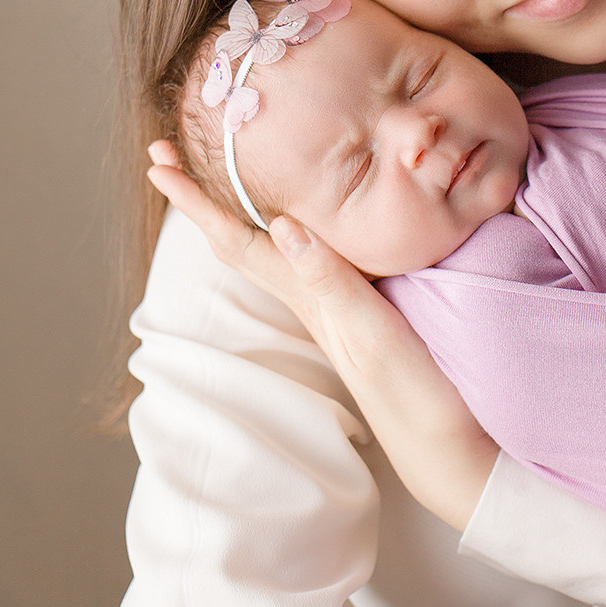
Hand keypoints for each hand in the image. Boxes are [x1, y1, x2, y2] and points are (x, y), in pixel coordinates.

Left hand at [147, 143, 498, 529]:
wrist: (446, 449)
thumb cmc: (417, 394)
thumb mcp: (373, 335)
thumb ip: (331, 280)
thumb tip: (283, 223)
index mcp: (310, 298)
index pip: (238, 240)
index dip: (197, 202)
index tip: (159, 163)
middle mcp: (312, 299)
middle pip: (241, 240)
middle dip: (202, 199)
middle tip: (168, 156)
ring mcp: (333, 308)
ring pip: (268, 249)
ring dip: (236, 211)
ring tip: (216, 178)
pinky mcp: (359, 312)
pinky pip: (305, 258)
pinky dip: (286, 227)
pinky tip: (296, 222)